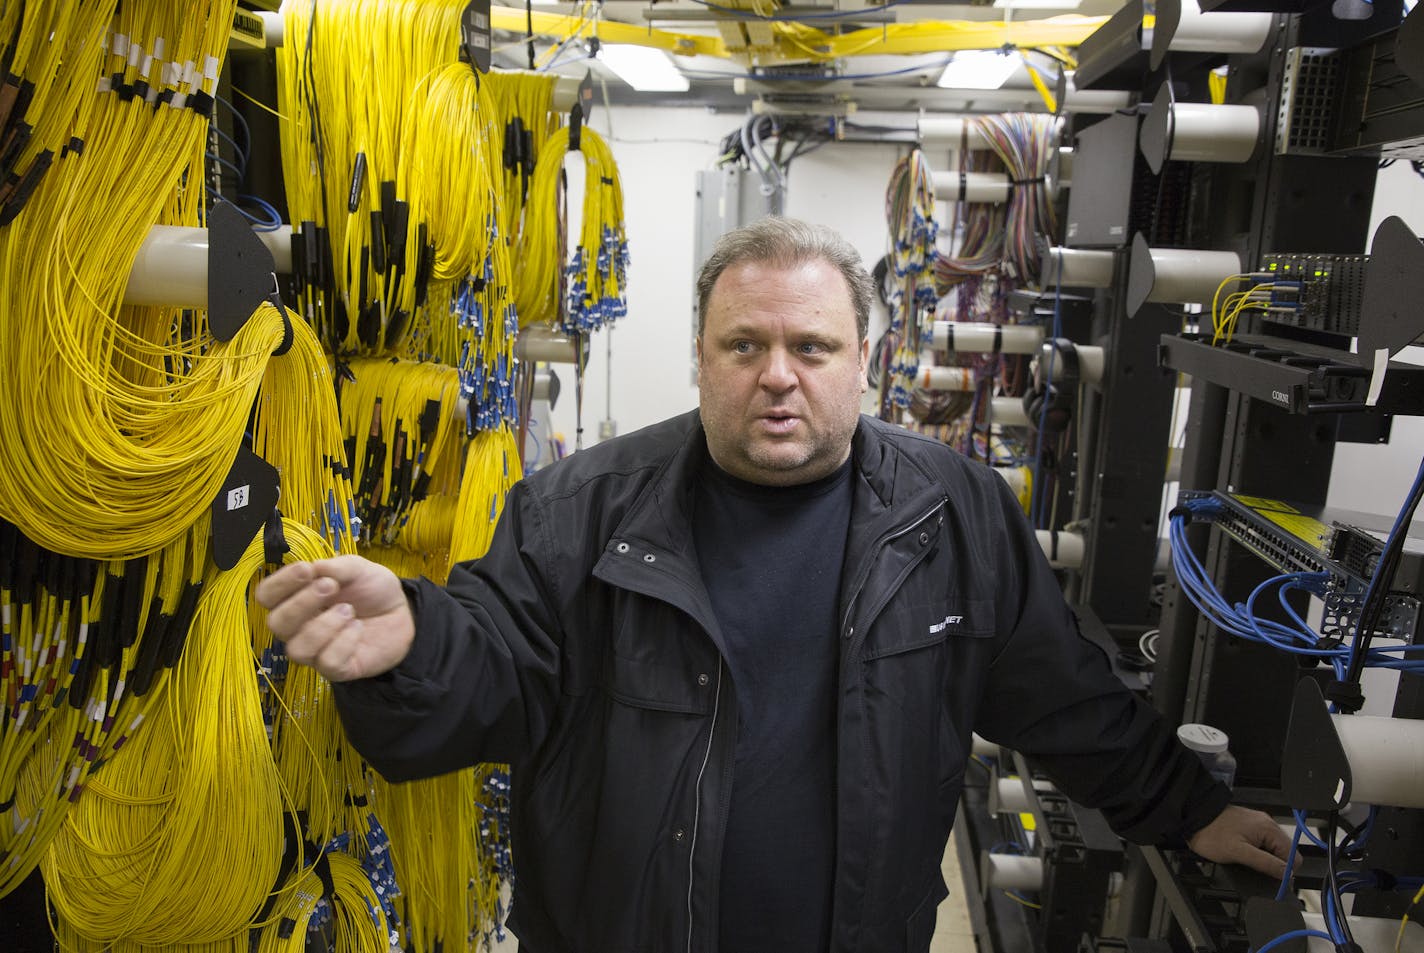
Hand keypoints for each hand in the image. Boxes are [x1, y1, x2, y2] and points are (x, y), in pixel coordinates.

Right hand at [256, 555, 414, 682]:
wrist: (403, 612)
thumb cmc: (372, 590)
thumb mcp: (359, 568)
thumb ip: (337, 566)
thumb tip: (314, 567)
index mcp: (297, 599)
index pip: (267, 596)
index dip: (280, 583)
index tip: (306, 570)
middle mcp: (299, 627)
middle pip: (276, 623)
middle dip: (302, 603)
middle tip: (331, 587)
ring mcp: (316, 651)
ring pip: (297, 649)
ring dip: (323, 626)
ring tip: (348, 610)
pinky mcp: (337, 669)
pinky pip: (328, 662)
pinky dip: (344, 642)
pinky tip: (358, 628)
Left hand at [1188, 804, 1291, 879]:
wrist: (1193, 817)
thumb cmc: (1211, 832)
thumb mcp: (1239, 853)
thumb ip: (1265, 863)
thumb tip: (1286, 873)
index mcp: (1269, 829)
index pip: (1293, 856)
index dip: (1286, 872)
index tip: (1276, 882)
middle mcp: (1267, 824)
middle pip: (1285, 854)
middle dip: (1276, 867)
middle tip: (1260, 875)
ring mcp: (1258, 825)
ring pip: (1273, 850)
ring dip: (1266, 861)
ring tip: (1250, 865)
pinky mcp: (1249, 828)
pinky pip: (1262, 845)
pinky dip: (1258, 854)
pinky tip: (1246, 858)